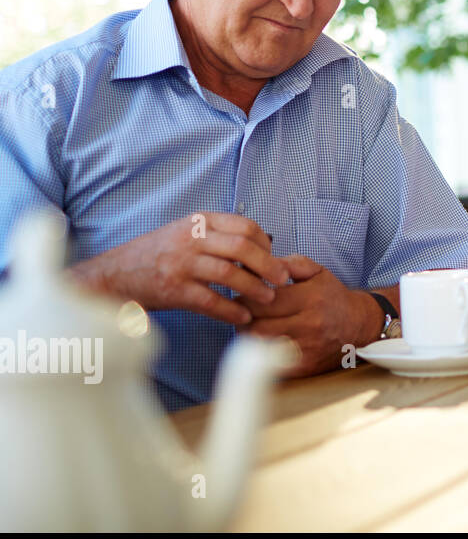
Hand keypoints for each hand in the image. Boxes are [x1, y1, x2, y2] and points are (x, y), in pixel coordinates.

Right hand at [68, 213, 290, 324]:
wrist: (113, 275)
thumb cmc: (157, 255)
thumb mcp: (185, 232)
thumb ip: (217, 235)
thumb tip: (261, 246)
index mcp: (198, 221)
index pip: (244, 226)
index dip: (266, 244)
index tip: (275, 258)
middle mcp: (190, 238)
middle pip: (242, 247)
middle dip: (268, 265)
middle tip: (282, 280)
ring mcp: (180, 264)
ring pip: (229, 273)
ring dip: (254, 288)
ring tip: (267, 299)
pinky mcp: (173, 290)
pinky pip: (210, 301)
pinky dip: (231, 310)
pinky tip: (242, 317)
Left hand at [242, 255, 382, 377]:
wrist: (359, 325)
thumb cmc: (332, 297)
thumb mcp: (317, 272)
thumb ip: (290, 263)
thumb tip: (263, 264)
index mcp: (311, 298)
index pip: (263, 302)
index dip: (245, 300)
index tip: (241, 298)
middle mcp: (311, 324)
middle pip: (257, 326)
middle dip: (243, 320)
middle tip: (241, 314)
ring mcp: (309, 348)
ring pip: (262, 347)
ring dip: (250, 337)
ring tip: (251, 327)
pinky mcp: (306, 367)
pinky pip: (272, 364)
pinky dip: (263, 354)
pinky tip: (265, 342)